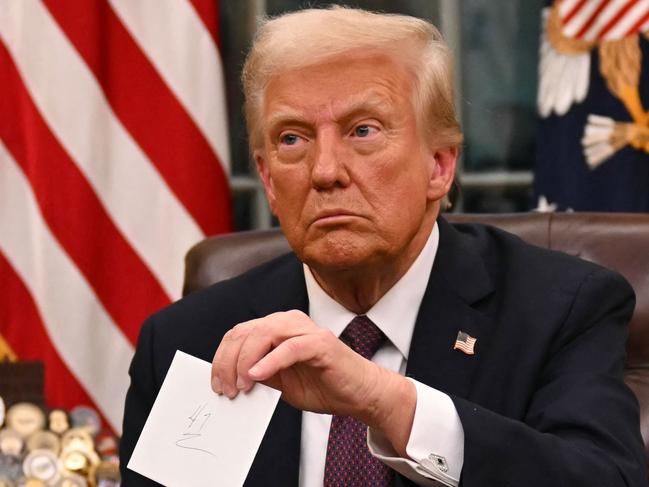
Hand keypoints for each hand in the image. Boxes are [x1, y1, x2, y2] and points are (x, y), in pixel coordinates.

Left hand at [210, 310, 415, 452]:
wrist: (359, 393)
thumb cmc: (322, 385)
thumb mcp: (281, 382)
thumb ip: (259, 374)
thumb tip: (229, 379)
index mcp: (277, 327)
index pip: (239, 333)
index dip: (222, 357)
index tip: (216, 384)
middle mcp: (289, 321)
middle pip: (246, 332)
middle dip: (228, 361)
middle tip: (226, 389)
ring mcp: (306, 329)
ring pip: (263, 334)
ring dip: (245, 361)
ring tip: (241, 385)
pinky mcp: (320, 342)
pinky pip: (289, 347)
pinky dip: (269, 361)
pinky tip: (257, 376)